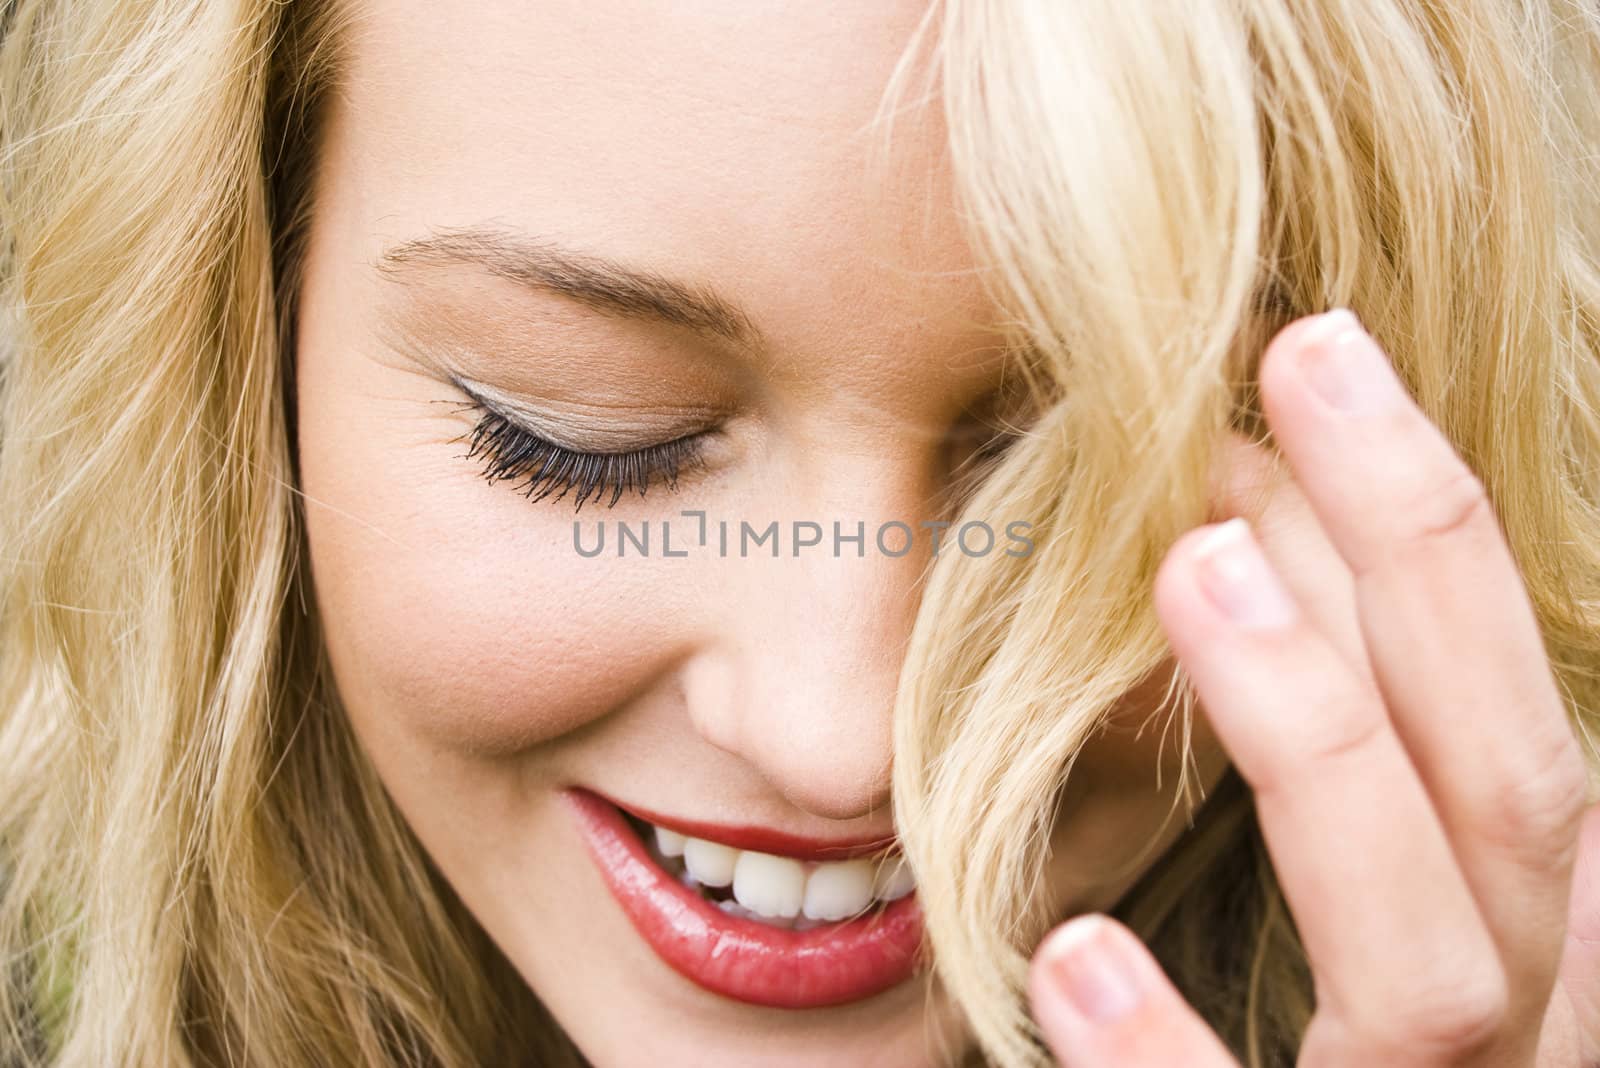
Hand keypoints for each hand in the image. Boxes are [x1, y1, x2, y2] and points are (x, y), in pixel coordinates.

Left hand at [1025, 310, 1599, 1065]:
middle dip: (1423, 566)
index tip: (1316, 367)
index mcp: (1532, 944)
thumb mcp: (1355, 918)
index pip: (1513, 720)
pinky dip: (1172, 1063)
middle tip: (1290, 369)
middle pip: (1521, 797)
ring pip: (1436, 960)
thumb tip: (1236, 539)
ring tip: (1195, 574)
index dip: (1436, 538)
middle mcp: (1532, 1042)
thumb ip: (1338, 777)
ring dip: (1324, 749)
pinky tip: (1065, 949)